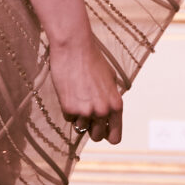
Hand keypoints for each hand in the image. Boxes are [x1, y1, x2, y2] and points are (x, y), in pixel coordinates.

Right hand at [49, 29, 121, 144]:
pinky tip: (69, 92)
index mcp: (116, 105)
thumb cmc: (93, 60)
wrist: (75, 47)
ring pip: (80, 127)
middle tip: (86, 114)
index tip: (102, 131)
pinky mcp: (68, 108)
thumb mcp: (111, 80)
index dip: (107, 135)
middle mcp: (102, 111)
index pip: (114, 137)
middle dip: (91, 128)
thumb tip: (107, 114)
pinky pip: (68, 118)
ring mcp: (85, 111)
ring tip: (78, 97)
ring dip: (78, 117)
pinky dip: (67, 109)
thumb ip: (111, 100)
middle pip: (96, 136)